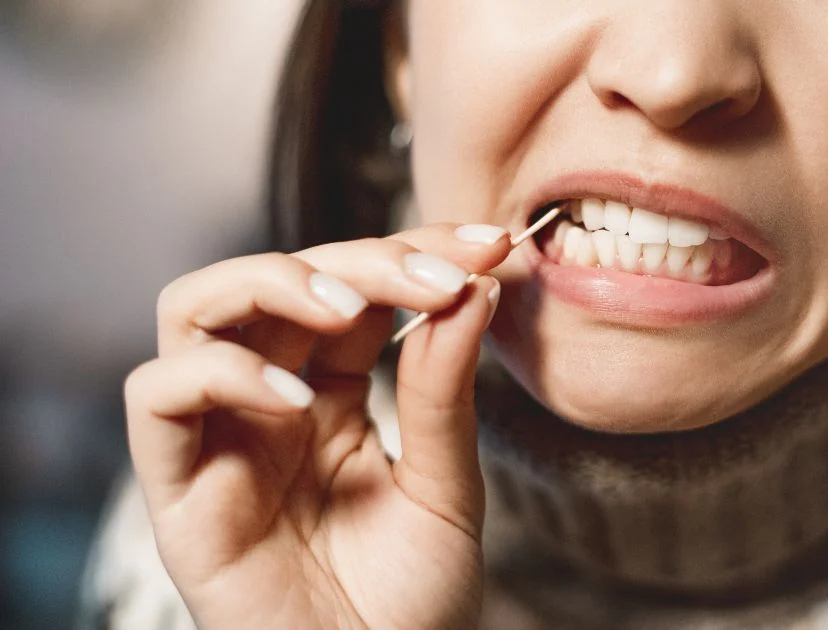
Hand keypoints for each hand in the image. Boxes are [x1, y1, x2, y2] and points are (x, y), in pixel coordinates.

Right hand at [124, 223, 511, 628]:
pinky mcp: (178, 489)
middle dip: (361, 258)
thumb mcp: (445, 487)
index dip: (414, 253)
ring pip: (196, 307)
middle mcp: (269, 404)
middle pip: (280, 280)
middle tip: (438, 274)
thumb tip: (473, 287)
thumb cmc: (412, 601)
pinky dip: (223, 374)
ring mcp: (221, 439)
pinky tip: (302, 400)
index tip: (489, 246)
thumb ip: (444, 392)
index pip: (355, 289)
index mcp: (334, 396)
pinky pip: (160, 395)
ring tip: (350, 306)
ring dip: (273, 281)